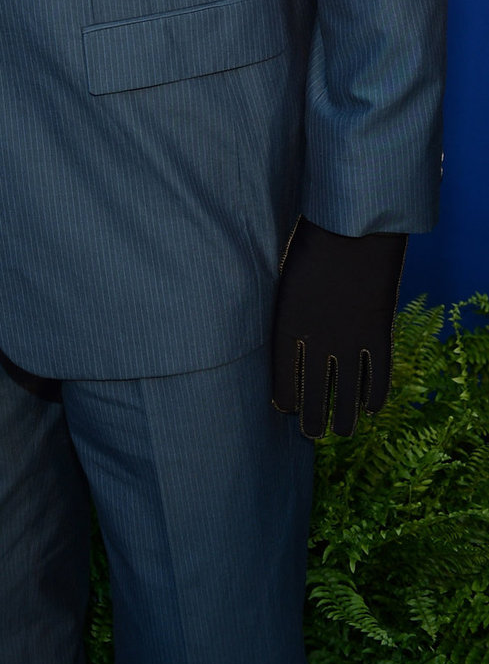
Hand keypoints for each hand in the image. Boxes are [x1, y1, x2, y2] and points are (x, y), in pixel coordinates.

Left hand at [271, 217, 406, 438]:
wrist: (352, 228)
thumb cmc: (309, 246)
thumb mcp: (285, 281)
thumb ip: (287, 314)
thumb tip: (289, 339)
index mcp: (288, 326)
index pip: (283, 378)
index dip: (284, 400)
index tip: (284, 409)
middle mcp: (318, 341)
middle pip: (314, 396)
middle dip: (312, 421)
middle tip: (311, 434)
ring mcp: (351, 341)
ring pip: (347, 396)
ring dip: (344, 419)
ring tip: (341, 432)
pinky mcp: (379, 334)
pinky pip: (378, 377)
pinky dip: (375, 395)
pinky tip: (372, 408)